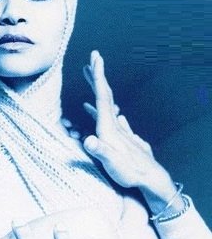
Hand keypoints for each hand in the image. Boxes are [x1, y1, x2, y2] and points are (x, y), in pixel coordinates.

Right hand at [82, 51, 168, 190]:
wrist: (150, 180)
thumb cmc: (130, 172)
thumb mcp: (112, 163)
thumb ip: (101, 151)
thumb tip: (88, 140)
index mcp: (110, 127)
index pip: (103, 97)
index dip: (99, 77)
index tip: (95, 58)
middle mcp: (115, 125)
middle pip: (105, 96)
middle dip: (98, 77)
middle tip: (91, 60)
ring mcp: (120, 131)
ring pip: (108, 105)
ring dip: (99, 91)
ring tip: (92, 81)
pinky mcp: (123, 138)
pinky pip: (112, 118)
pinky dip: (105, 110)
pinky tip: (111, 111)